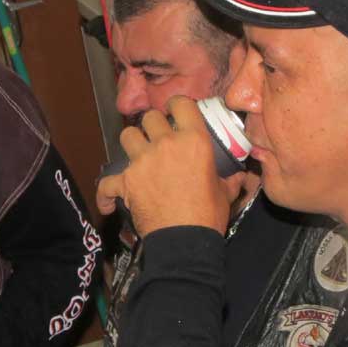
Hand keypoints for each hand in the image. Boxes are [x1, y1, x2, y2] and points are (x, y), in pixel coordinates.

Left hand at [96, 96, 243, 236]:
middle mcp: (165, 145)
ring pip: (126, 136)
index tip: (175, 112)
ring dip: (131, 144)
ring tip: (137, 157)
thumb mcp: (226, 193)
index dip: (176, 105)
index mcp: (193, 141)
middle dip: (153, 126)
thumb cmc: (208, 216)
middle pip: (150, 118)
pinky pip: (107, 182)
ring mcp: (142, 162)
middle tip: (158, 138)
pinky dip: (106, 193)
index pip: (181, 104)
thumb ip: (230, 179)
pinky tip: (108, 201)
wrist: (185, 242)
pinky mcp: (125, 182)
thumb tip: (240, 176)